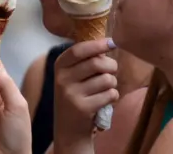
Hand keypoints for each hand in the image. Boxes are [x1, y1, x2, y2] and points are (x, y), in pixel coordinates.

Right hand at [54, 38, 118, 152]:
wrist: (69, 131)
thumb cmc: (77, 96)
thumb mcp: (72, 76)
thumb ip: (86, 59)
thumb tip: (108, 41)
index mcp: (59, 67)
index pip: (78, 50)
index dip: (97, 44)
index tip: (112, 42)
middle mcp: (62, 79)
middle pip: (96, 63)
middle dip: (111, 65)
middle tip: (112, 70)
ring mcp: (71, 94)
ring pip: (106, 79)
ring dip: (112, 83)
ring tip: (105, 89)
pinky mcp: (83, 108)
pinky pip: (110, 94)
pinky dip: (113, 96)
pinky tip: (105, 101)